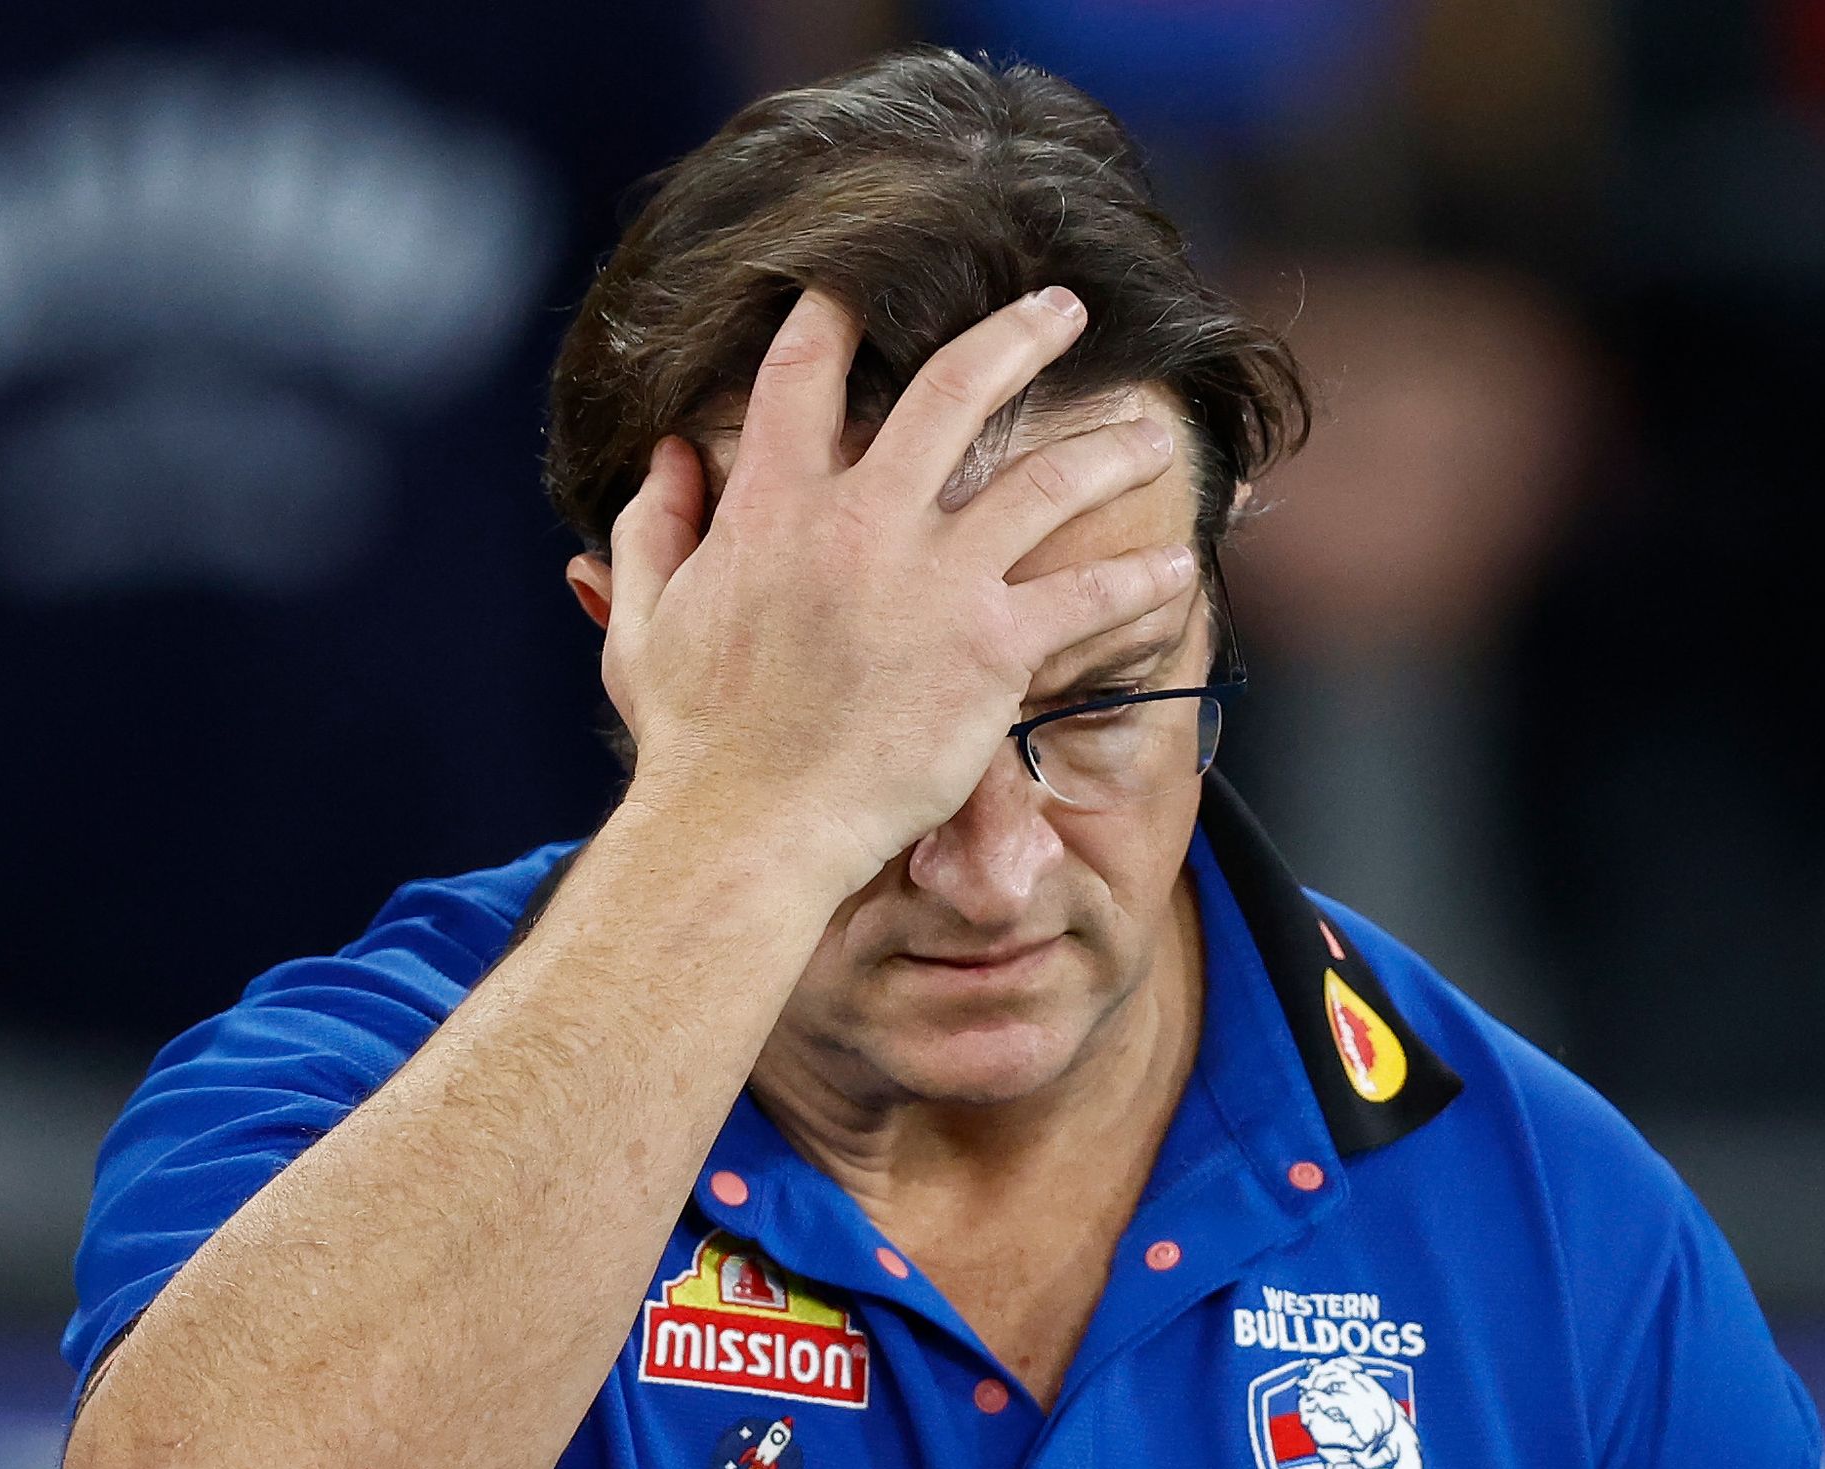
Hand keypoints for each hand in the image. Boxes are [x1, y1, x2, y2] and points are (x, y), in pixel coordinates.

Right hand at [574, 287, 1193, 894]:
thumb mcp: (645, 623)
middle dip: (1017, 335)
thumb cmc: (694, 739)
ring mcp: (932, 580)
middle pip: (953, 390)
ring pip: (1045, 482)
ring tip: (1150, 434)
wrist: (750, 827)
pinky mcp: (989, 647)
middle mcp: (860, 521)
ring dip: (1109, 451)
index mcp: (772, 506)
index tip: (861, 285)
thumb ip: (653, 529)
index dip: (832, 316)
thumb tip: (666, 457)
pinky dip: (1139, 583)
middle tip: (1062, 310)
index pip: (803, 375)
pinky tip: (1179, 569)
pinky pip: (1086, 598)